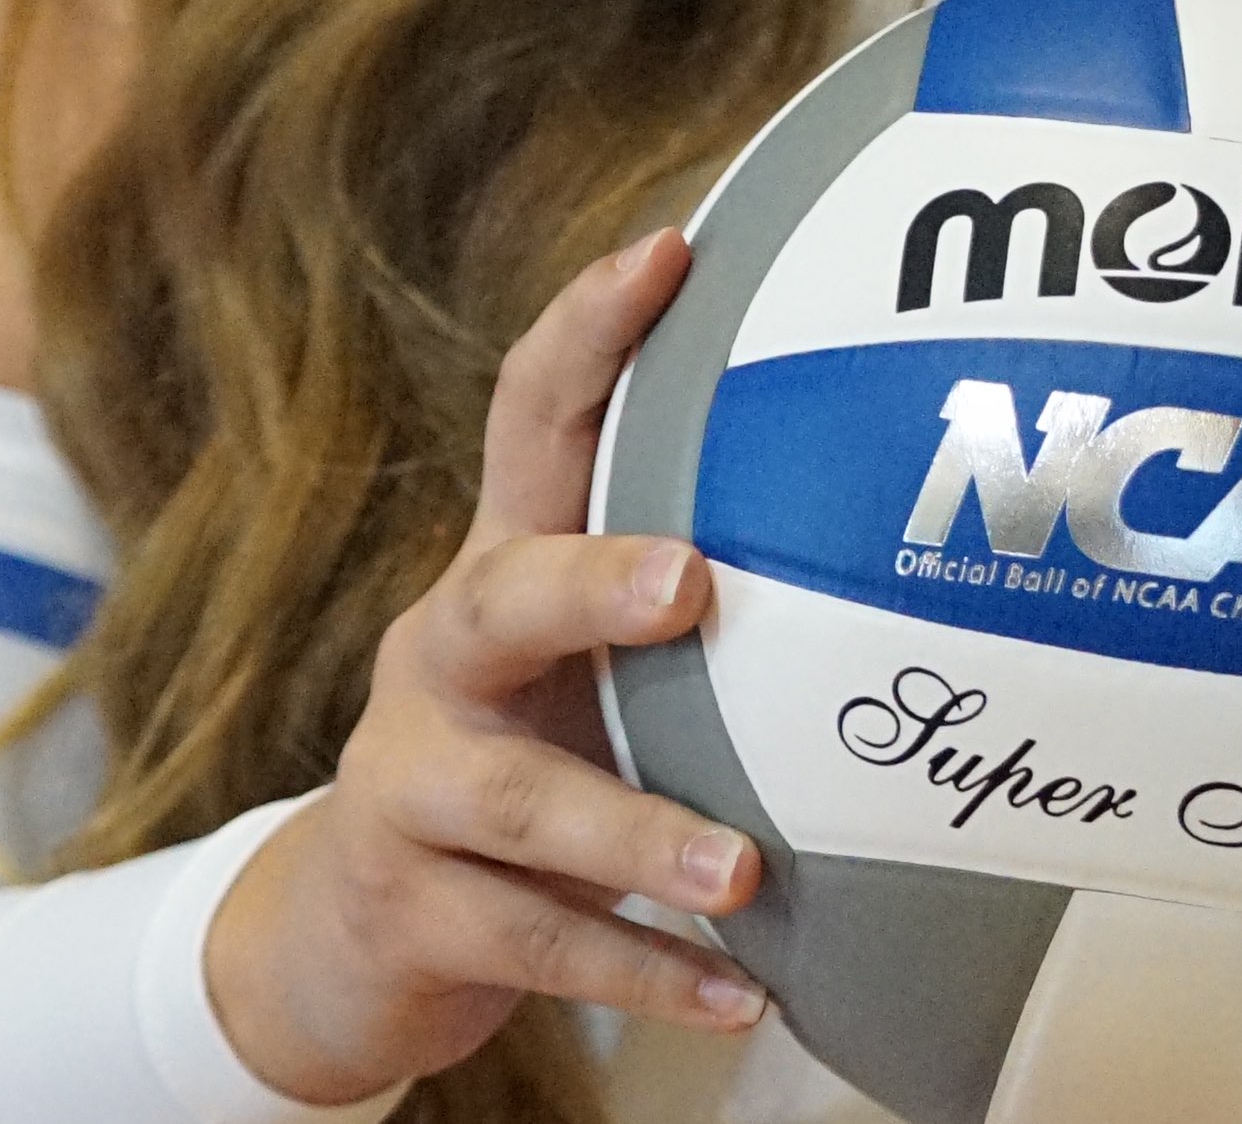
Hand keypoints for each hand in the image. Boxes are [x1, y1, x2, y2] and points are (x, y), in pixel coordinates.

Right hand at [204, 233, 766, 1101]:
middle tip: (694, 585)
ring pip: (517, 799)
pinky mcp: (410, 907)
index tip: (672, 250)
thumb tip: (896, 513)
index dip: (590, 328)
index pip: (532, 417)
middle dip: (593, 580)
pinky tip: (735, 991)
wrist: (344, 932)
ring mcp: (411, 784)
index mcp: (500, 565)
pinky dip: (643, 973)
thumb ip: (687, 585)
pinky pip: (531, 942)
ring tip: (739, 866)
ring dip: (635, 832)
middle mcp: (441, 657)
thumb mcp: (577, 654)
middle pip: (498, 593)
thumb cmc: (518, 749)